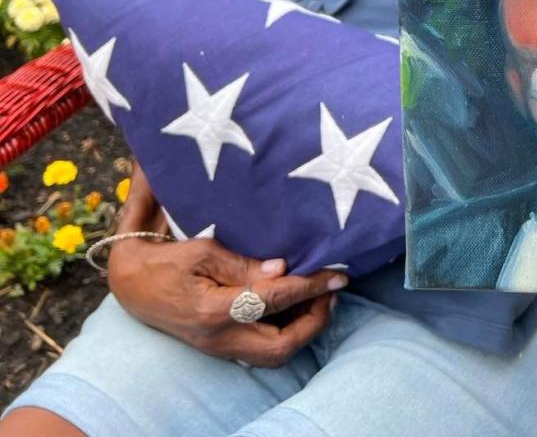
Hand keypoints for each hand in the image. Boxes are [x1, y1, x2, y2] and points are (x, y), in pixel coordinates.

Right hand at [108, 164, 346, 366]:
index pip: (277, 300)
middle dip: (315, 322)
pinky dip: (284, 332)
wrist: (128, 283)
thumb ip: (241, 264)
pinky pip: (260, 349)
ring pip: (273, 355)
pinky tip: (292, 308)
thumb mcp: (201, 250)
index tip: (340, 274)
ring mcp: (218, 347)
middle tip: (332, 292)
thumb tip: (282, 269)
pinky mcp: (217, 346)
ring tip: (318, 299)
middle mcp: (220, 336)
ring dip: (302, 330)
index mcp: (216, 310)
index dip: (313, 287)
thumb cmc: (163, 258)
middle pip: (282, 347)